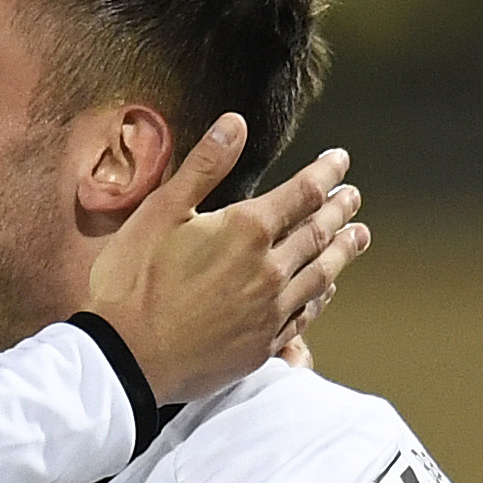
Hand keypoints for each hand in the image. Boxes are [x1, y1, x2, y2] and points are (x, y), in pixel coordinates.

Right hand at [85, 120, 366, 400]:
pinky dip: (321, 297)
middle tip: (353, 197)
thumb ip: (203, 168)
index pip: (303, 192)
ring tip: (358, 237)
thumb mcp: (158, 213)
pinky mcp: (261, 345)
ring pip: (321, 275)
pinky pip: (304, 316)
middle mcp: (269, 269)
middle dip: (340, 210)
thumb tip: (235, 123)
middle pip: (318, 233)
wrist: (124, 359)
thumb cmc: (130, 283)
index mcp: (246, 230)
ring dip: (342, 252)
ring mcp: (269, 311)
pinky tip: (326, 289)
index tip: (339, 160)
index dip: (325, 172)